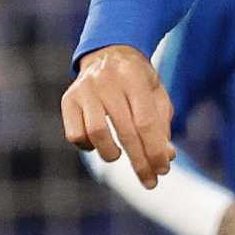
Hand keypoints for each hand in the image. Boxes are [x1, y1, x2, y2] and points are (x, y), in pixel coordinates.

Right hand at [60, 44, 174, 188]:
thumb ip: (162, 125)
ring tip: (118, 155)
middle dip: (139, 161)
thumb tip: (166, 158)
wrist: (108, 53)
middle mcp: (107, 81)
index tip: (162, 171)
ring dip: (111, 153)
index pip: (146, 121)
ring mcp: (85, 89)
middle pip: (125, 131)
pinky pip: (75, 134)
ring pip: (96, 132)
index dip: (155, 150)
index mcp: (133, 77)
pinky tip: (98, 143)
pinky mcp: (68, 99)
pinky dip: (88, 146)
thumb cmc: (137, 81)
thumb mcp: (155, 95)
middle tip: (150, 182)